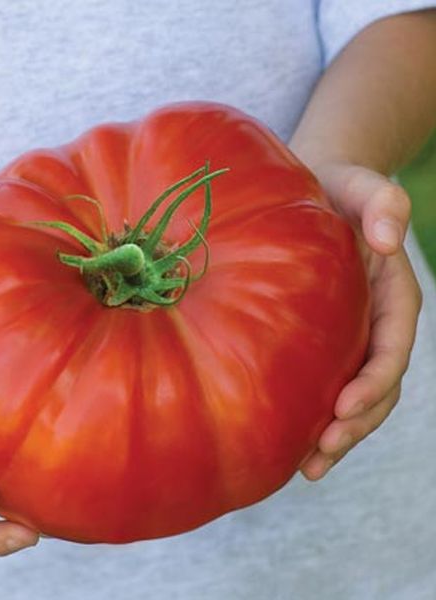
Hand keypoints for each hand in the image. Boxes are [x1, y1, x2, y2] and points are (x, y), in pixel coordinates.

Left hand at [299, 162, 421, 479]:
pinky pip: (324, 384)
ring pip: (353, 397)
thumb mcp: (360, 186)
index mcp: (392, 295)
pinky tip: (287, 441)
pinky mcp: (321, 341)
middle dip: (354, 424)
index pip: (392, 348)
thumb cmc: (336, 188)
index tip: (344, 406)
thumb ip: (382, 203)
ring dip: (335, 435)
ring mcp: (350, 336)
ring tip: (306, 467)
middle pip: (377, 386)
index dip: (375, 381)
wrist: (314, 192)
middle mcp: (374, 323)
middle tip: (319, 455)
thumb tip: (389, 239)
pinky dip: (313, 416)